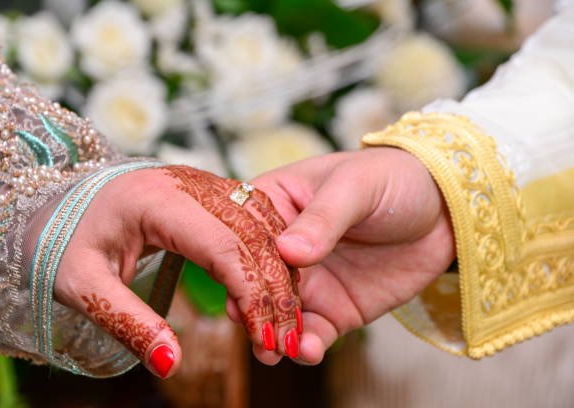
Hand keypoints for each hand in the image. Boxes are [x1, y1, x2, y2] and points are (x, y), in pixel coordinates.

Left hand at [44, 166, 299, 377]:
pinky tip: (275, 289)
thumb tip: (170, 363)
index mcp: (155, 200)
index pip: (224, 245)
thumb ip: (128, 322)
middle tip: (284, 341)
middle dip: (275, 291)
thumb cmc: (63, 241)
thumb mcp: (83, 287)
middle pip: (253, 234)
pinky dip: (272, 255)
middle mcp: (187, 184)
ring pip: (262, 224)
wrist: (56, 204)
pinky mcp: (209, 193)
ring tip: (285, 323)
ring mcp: (202, 184)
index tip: (264, 338)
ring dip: (280, 273)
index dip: (252, 293)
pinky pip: (255, 220)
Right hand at [250, 148, 455, 364]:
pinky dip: (307, 346)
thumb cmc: (394, 179)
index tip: (236, 285)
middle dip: (250, 307)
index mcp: (277, 205)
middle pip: (254, 281)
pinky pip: (314, 333)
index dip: (235, 261)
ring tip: (274, 350)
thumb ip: (323, 218)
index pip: (244, 236)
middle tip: (251, 327)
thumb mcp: (356, 187)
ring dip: (272, 335)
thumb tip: (288, 252)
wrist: (446, 210)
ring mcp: (310, 281)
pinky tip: (309, 350)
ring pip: (278, 314)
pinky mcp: (336, 308)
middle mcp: (285, 248)